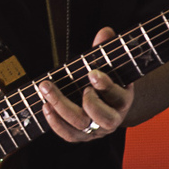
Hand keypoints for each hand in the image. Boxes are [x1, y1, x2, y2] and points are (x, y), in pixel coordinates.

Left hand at [38, 27, 132, 142]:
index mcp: (123, 99)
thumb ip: (105, 50)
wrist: (107, 103)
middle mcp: (113, 118)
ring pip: (82, 126)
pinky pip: (69, 135)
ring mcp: (96, 129)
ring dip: (62, 108)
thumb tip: (105, 32)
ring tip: (48, 90)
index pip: (118, 96)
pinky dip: (55, 123)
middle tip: (77, 86)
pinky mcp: (82, 136)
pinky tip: (46, 106)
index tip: (93, 74)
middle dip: (89, 102)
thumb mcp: (109, 64)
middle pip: (103, 117)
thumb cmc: (106, 79)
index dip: (106, 86)